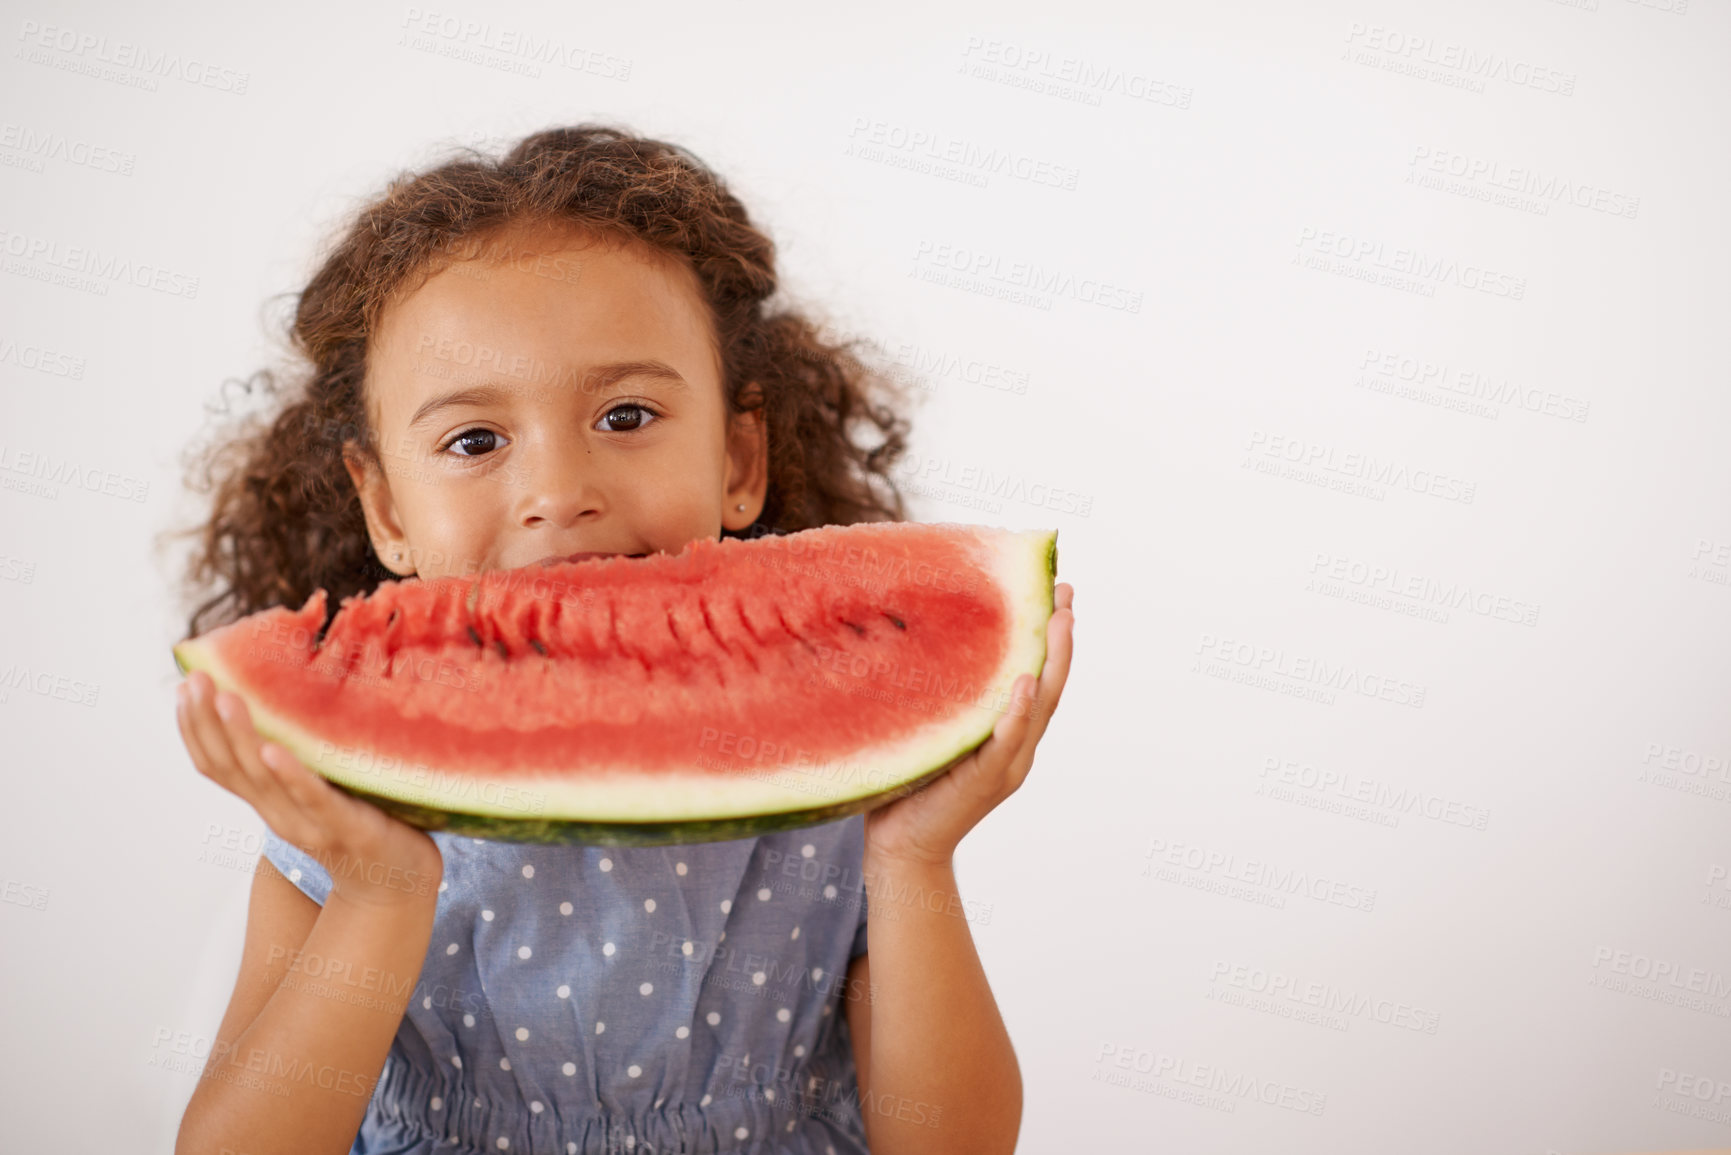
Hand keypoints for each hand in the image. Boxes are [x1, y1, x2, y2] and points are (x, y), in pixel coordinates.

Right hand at [175, 669, 442, 909]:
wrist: (397, 880)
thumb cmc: (360, 822)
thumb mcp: (318, 786)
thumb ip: (297, 755)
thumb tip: (283, 700)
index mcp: (269, 802)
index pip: (217, 766)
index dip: (195, 729)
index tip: (184, 686)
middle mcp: (279, 814)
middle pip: (229, 768)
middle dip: (206, 722)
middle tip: (194, 679)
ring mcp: (309, 824)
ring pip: (262, 779)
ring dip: (240, 736)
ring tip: (225, 698)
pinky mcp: (346, 828)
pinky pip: (312, 799)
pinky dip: (290, 775)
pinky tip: (273, 750)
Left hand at [862, 582, 1074, 869]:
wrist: (900, 846)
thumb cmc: (908, 784)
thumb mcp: (931, 728)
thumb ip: (942, 696)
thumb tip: (924, 636)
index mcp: (1005, 733)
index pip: (1036, 676)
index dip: (1048, 636)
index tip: (1055, 592)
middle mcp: (1014, 747)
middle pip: (1049, 684)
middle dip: (1060, 637)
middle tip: (1065, 592)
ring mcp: (1005, 765)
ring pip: (1039, 707)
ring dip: (1051, 663)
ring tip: (1059, 621)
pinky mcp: (984, 780)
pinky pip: (1006, 741)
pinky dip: (1018, 713)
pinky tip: (1024, 683)